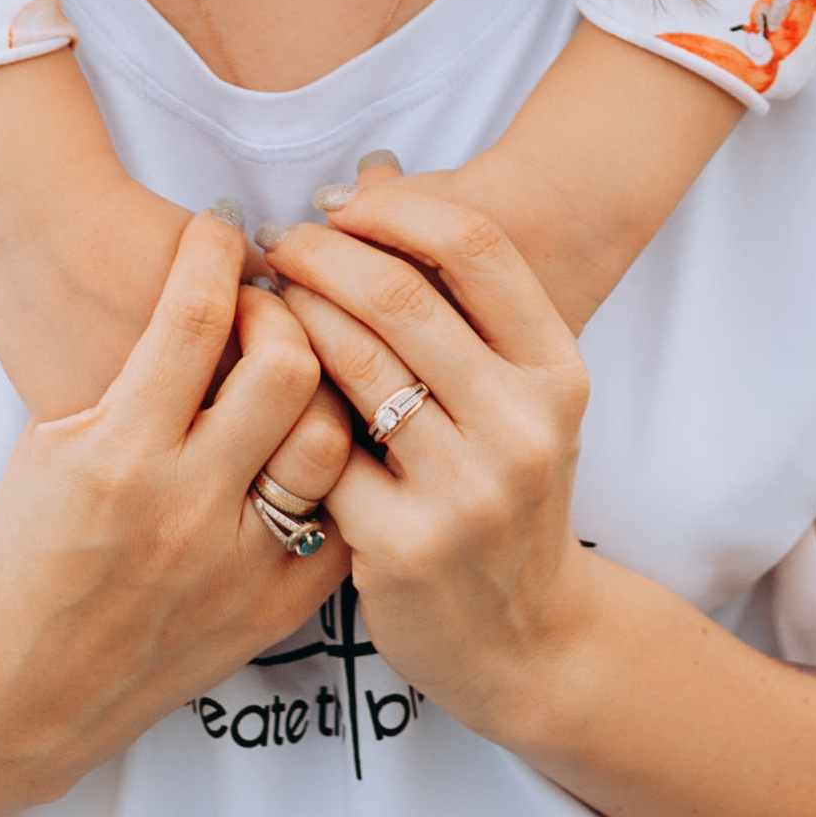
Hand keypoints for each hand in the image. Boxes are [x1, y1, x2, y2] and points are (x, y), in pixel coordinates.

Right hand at [0, 212, 341, 801]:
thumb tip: (202, 299)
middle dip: (287, 311)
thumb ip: (130, 377)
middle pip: (288, 366)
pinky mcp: (265, 614)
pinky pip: (339, 524)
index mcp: (119, 451)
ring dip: (324, 388)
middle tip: (271, 302)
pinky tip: (318, 448)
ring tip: (304, 369)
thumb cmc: (25, 554)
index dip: (215, 248)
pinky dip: (336, 479)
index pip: (195, 314)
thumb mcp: (51, 447)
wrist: (18, 694)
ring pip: (330, 441)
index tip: (220, 225)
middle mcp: (185, 504)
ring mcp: (234, 563)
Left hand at [264, 183, 596, 747]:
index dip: (394, 209)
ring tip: (261, 300)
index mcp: (557, 372)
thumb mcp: (518, 397)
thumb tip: (372, 174)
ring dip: (291, 316)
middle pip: (401, 295)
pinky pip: (322, 450)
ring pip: (353, 364)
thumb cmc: (506, 494)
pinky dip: (284, 409)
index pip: (477, 246)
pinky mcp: (405, 546)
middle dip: (320, 254)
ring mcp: (467, 490)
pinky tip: (258, 391)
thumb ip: (459, 296)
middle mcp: (523, 425)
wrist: (526, 642)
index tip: (335, 205)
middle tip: (275, 241)